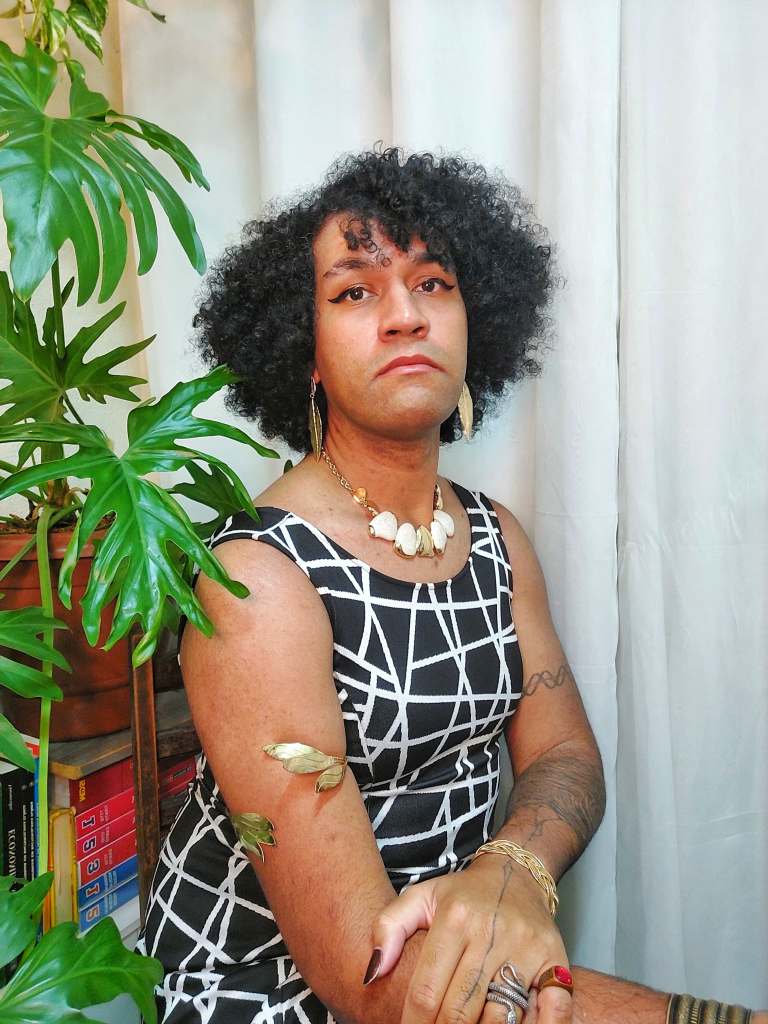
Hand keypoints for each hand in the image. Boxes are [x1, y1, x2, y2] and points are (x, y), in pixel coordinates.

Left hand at [368, 854, 571, 1023]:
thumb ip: (388, 928)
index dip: (412, 1023)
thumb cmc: (464, 895)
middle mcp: (490, 932)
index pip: (426, 990)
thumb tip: (370, 973)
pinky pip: (554, 1007)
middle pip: (460, 1010)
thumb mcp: (420, 897)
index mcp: (454, 919)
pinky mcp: (554, 960)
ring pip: (499, 1016)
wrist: (517, 873)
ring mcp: (525, 948)